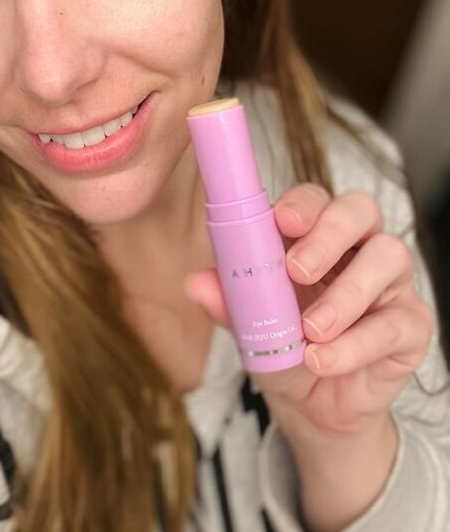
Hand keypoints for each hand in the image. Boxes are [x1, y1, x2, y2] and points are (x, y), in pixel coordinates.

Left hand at [185, 183, 434, 441]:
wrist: (312, 407)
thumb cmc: (283, 346)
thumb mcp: (250, 324)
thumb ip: (229, 300)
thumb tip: (196, 283)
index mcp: (314, 235)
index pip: (315, 199)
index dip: (302, 204)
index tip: (281, 221)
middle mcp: (357, 248)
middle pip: (360, 210)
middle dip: (329, 233)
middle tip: (296, 270)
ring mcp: (390, 283)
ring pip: (388, 257)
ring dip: (345, 294)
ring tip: (310, 329)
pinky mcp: (410, 324)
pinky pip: (394, 323)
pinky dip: (354, 345)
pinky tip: (322, 360)